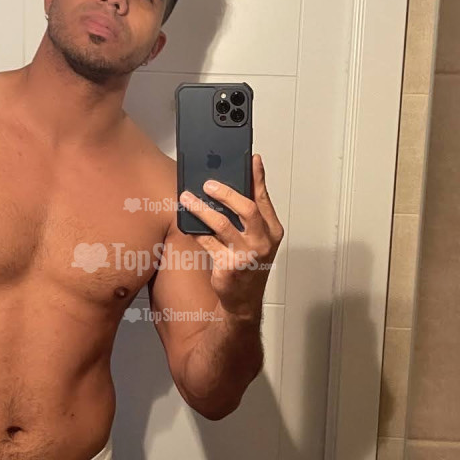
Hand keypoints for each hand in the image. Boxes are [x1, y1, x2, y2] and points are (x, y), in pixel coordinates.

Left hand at [179, 154, 283, 319]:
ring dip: (202, 208)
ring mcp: (247, 255)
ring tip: (187, 198)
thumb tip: (233, 185)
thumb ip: (250, 214)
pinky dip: (196, 231)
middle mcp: (263, 242)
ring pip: (222, 224)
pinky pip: (208, 243)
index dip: (258, 178)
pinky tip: (187, 223)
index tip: (252, 159)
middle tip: (208, 183)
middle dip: (226, 192)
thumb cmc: (249, 266)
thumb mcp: (257, 239)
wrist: (243, 300)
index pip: (264, 199)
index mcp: (272, 231)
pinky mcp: (229, 266)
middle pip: (246, 209)